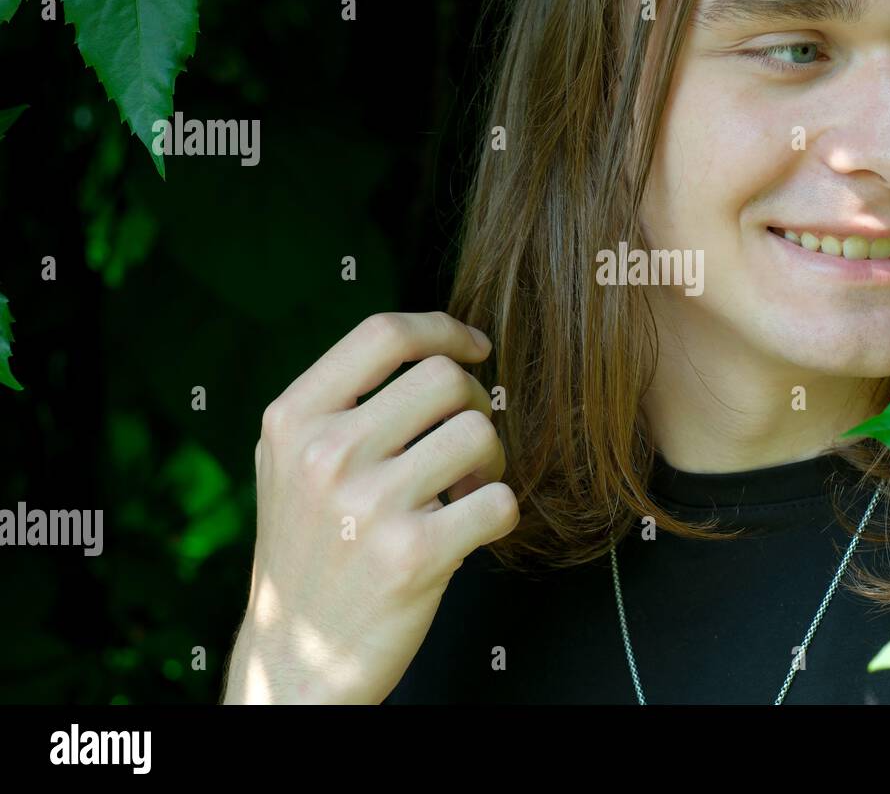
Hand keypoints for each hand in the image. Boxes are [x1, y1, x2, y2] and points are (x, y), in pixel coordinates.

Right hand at [222, 311, 517, 703]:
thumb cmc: (308, 552)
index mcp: (292, 419)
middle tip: (466, 443)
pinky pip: (501, 501)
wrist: (295, 660)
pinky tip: (472, 529)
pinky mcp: (414, 555)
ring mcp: (368, 505)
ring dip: (492, 460)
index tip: (474, 346)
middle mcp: (325, 454)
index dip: (443, 329)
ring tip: (467, 489)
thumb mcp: (289, 463)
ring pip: (480, 433)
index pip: (384, 334)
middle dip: (474, 403)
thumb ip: (341, 403)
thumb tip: (435, 345)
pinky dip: (500, 513)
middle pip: (444, 378)